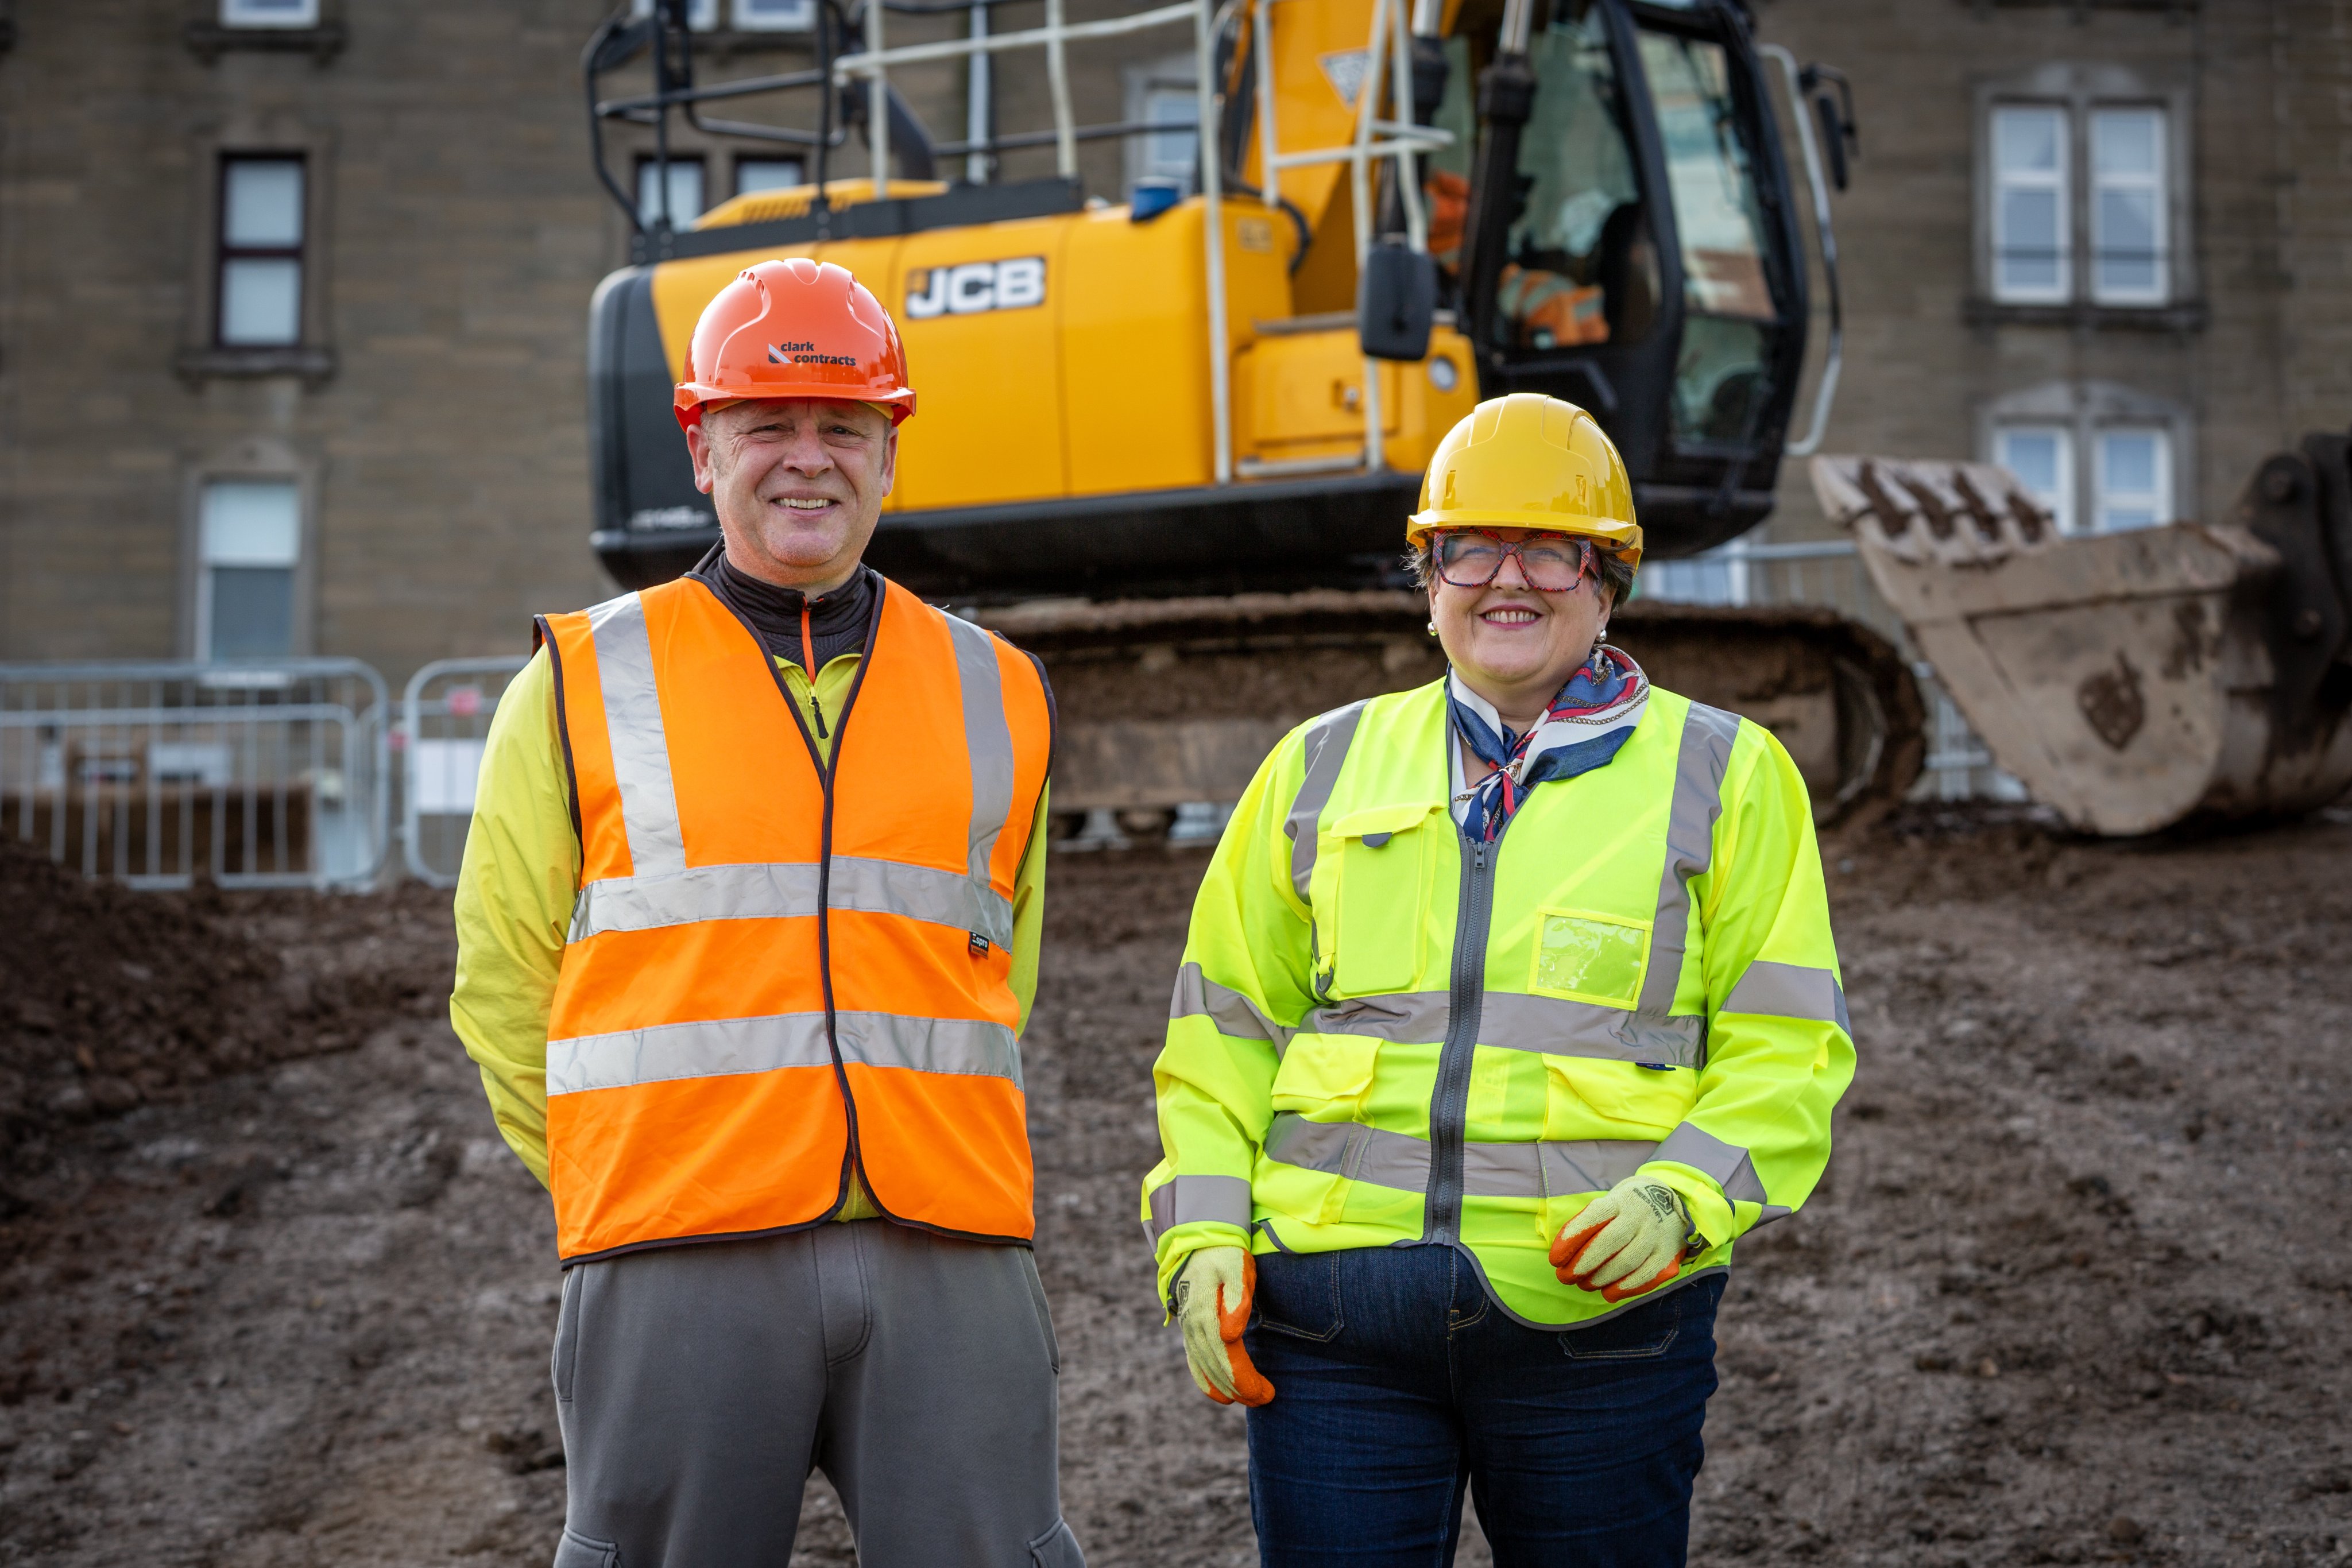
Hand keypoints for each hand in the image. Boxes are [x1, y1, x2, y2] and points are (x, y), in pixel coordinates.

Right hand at [1174, 1247, 1274, 1405]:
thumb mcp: (1237, 1267)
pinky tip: (1221, 1397)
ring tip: (1250, 1401)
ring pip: (1205, 1367)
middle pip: (1216, 1365)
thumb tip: (1231, 1333)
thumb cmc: (1226, 1255)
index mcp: (1206, 1311)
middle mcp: (1193, 1324)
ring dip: (1226, 1388)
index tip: (1265, 1392)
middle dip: (1240, 1388)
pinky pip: (1194, 1362)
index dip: (1244, 1377)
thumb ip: (1238, 1298)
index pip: (1226, 1354)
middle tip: (1265, 1400)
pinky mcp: (1189, 1329)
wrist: (1202, 1243)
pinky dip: (1206, 1382)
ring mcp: (1188, 1328)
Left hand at [1551, 1177, 1688, 1302]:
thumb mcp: (1608, 1204)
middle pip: (1610, 1241)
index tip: (1554, 1259)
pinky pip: (1647, 1275)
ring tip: (1584, 1286)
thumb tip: (1565, 1256)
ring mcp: (1655, 1234)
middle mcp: (1639, 1215)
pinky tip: (1609, 1294)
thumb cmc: (1626, 1209)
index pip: (1594, 1216)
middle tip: (1565, 1278)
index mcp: (1619, 1200)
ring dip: (1602, 1278)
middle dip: (1584, 1264)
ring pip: (1628, 1261)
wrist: (1670, 1201)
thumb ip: (1590, 1225)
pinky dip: (1626, 1287)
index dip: (1571, 1238)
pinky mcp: (1667, 1253)